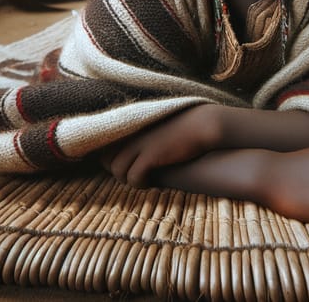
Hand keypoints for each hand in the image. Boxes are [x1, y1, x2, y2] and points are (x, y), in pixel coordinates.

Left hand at [104, 104, 221, 186]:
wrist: (203, 124)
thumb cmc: (183, 127)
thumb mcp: (157, 128)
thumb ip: (142, 135)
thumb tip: (131, 152)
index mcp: (132, 125)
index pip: (105, 148)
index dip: (114, 161)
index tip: (130, 166)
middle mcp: (132, 133)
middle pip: (107, 160)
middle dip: (120, 172)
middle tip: (138, 175)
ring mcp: (140, 143)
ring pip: (117, 171)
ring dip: (129, 180)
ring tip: (145, 179)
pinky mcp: (150, 154)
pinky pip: (133, 177)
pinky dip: (140, 183)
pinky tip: (152, 182)